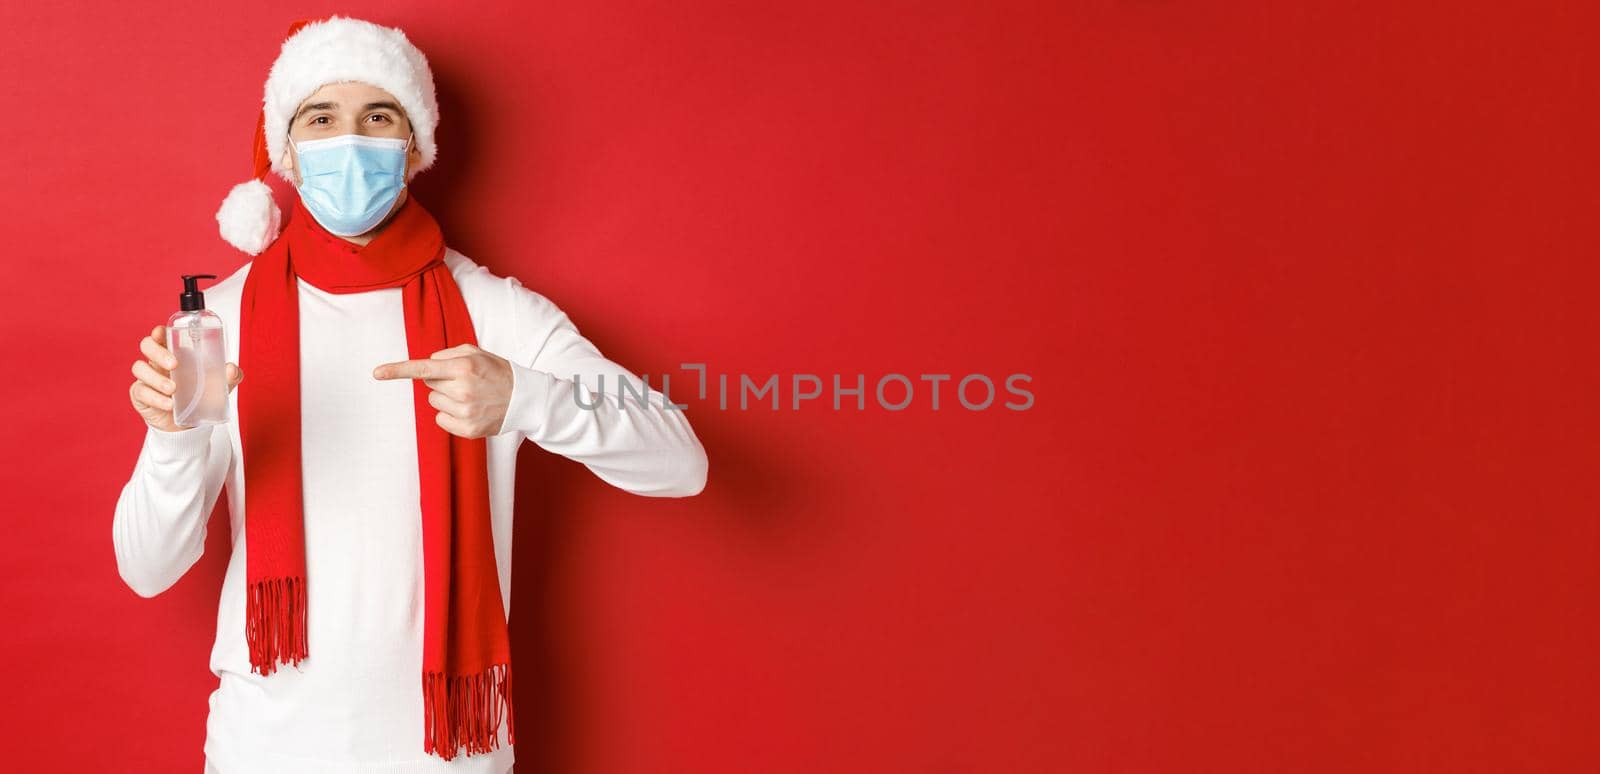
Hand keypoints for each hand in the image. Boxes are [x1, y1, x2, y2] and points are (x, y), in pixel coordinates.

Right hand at [130, 324, 242, 432]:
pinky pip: (141, 391)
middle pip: (147, 346)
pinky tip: (168, 404)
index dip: (159, 332)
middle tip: (174, 364)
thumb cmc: (201, 396)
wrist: (189, 423)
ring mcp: (147, 378)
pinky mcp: (141, 395)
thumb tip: (231, 369)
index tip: (162, 332)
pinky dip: (155, 398)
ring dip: (156, 378)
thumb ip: (229, 376)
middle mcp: (157, 362)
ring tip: (173, 389)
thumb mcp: (219, 386)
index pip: (161, 336)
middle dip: (158, 352)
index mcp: (175, 353)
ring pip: (139, 368)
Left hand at [372, 343, 512, 438]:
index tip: (376, 373)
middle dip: (441, 381)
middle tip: (464, 381)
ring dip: (446, 398)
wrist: (525, 399)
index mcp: (463, 367)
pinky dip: (450, 415)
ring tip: (470, 396)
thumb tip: (427, 365)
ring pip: (434, 403)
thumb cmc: (498, 372)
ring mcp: (465, 412)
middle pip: (429, 385)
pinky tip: (469, 410)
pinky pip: (441, 420)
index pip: (423, 369)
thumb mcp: (477, 353)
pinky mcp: (467, 429)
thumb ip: (448, 354)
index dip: (397, 370)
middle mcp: (463, 390)